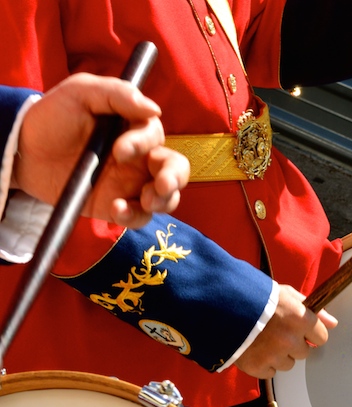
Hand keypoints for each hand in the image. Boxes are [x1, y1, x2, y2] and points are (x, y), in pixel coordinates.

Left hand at [12, 73, 189, 227]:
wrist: (23, 151)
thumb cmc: (53, 116)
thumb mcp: (81, 92)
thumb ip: (116, 93)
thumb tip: (154, 109)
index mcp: (136, 129)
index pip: (154, 136)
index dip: (142, 144)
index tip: (118, 151)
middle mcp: (141, 158)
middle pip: (176, 169)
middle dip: (174, 178)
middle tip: (161, 185)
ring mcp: (131, 185)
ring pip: (167, 197)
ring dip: (164, 201)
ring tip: (147, 201)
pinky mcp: (117, 206)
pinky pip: (138, 217)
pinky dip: (134, 217)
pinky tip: (117, 211)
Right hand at [235, 284, 337, 378]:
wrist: (222, 307)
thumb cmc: (256, 297)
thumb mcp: (286, 294)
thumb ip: (312, 309)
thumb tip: (333, 323)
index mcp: (300, 319)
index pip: (321, 337)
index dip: (311, 334)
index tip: (301, 330)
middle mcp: (290, 340)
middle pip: (304, 353)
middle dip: (294, 344)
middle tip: (278, 332)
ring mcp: (274, 356)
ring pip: (288, 364)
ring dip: (279, 356)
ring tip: (264, 340)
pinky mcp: (257, 367)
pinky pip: (270, 372)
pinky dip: (264, 364)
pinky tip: (255, 349)